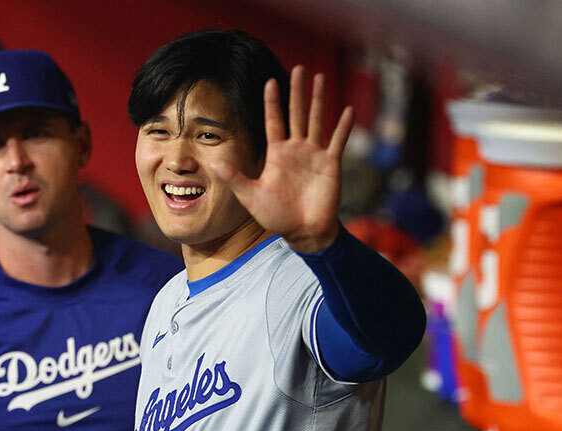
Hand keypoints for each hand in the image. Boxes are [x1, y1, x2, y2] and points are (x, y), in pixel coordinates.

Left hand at [215, 65, 353, 252]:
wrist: (303, 232)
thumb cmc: (276, 216)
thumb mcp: (250, 196)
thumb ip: (235, 177)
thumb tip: (214, 163)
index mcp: (277, 154)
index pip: (274, 121)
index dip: (272, 102)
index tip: (270, 81)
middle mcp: (296, 149)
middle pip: (297, 114)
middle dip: (297, 91)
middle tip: (300, 68)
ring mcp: (315, 155)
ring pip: (317, 120)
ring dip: (319, 100)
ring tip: (321, 78)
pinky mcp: (330, 165)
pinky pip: (337, 142)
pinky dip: (343, 127)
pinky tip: (347, 109)